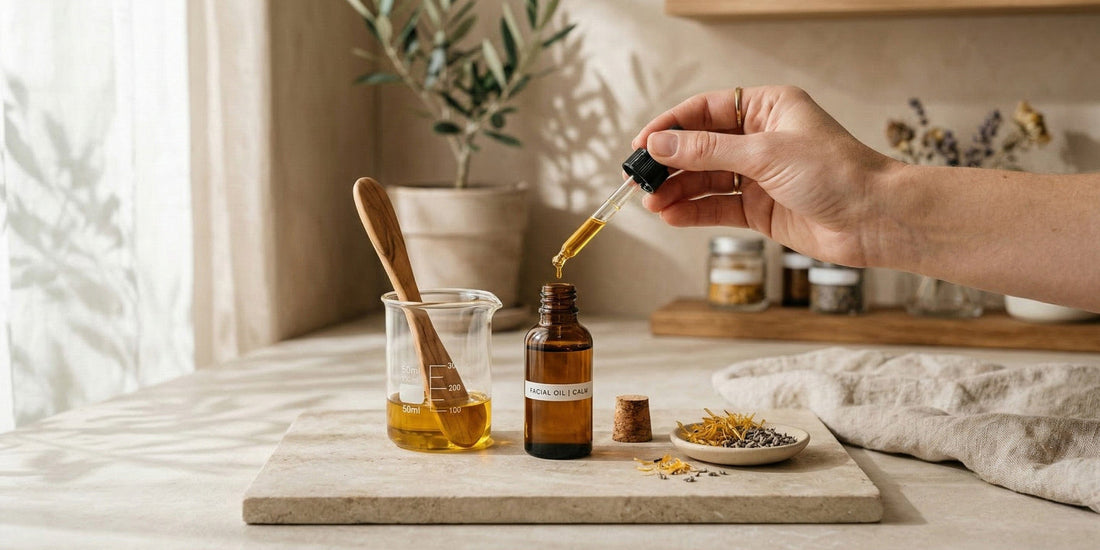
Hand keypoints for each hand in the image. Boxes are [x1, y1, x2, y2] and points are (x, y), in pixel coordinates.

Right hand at [632, 86, 899, 266]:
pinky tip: (671, 215)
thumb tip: (661, 145)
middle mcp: (761, 139)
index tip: (641, 145)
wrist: (875, 220)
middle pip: (700, 147)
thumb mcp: (765, 154)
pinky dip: (693, 212)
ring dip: (677, 190)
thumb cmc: (837, 174)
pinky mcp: (760, 209)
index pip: (705, 111)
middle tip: (639, 179)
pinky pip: (717, 207)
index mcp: (767, 108)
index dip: (670, 127)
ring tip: (651, 202)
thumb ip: (708, 151)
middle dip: (670, 164)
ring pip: (705, 180)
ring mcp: (759, 176)